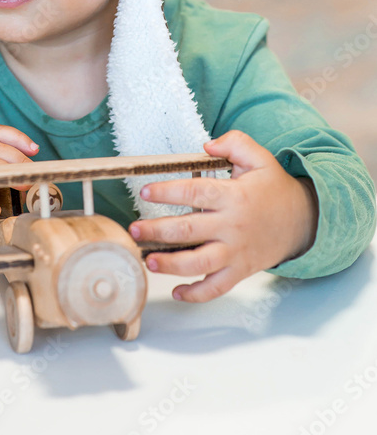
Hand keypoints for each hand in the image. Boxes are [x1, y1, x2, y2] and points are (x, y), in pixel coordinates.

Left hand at [128, 130, 318, 302]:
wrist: (304, 221)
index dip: (168, 192)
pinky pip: (217, 287)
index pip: (195, 192)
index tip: (146, 192)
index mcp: (233, 196)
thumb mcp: (259, 158)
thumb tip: (208, 145)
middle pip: (190, 230)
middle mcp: (232, 226)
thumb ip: (235, 143)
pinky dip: (197, 294)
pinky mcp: (241, 271)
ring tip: (148, 261)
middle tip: (134, 230)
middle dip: (157, 231)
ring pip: (199, 263)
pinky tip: (178, 291)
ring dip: (171, 265)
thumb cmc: (274, 189)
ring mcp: (236, 252)